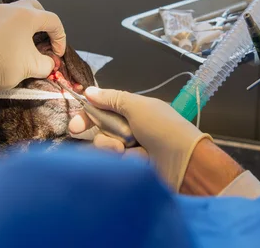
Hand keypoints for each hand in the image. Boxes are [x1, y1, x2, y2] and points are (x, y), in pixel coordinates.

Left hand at [0, 0, 65, 97]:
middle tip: (44, 40)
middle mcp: (9, 9)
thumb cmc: (1, 64)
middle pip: (34, 7)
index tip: (57, 54)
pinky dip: (4, 31)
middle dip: (43, 23)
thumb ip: (47, 64)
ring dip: (22, 26)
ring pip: (13, 13)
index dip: (60, 38)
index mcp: (26, 16)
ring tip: (23, 44)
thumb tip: (49, 63)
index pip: (53, 21)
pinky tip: (2, 46)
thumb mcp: (31, 67)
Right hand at [68, 87, 210, 190]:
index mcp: (134, 112)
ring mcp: (130, 151)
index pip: (103, 111)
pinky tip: (136, 162)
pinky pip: (114, 164)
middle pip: (101, 131)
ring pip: (105, 148)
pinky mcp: (130, 169)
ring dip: (114, 148)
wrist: (184, 163)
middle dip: (107, 135)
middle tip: (118, 141)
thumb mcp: (138, 107)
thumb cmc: (163, 128)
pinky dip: (123, 161)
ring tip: (131, 151)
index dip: (87, 117)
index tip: (75, 126)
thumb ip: (112, 99)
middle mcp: (130, 130)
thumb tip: (88, 90)